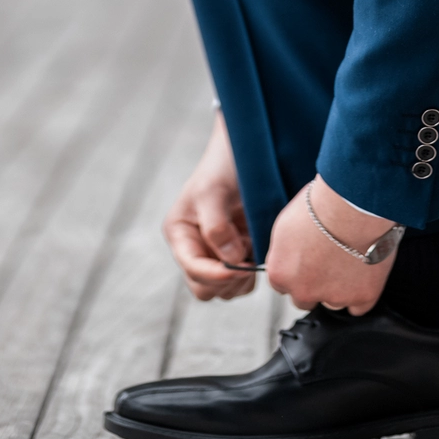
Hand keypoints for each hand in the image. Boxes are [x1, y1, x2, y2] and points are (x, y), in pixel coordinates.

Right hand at [162, 111, 256, 300]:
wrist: (247, 149)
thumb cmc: (223, 165)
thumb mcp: (213, 191)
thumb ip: (216, 228)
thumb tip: (230, 261)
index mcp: (180, 234)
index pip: (194, 270)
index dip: (216, 275)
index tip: (241, 266)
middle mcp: (194, 247)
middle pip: (206, 288)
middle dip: (228, 280)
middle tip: (248, 259)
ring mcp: (216, 252)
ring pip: (226, 289)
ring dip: (243, 276)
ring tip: (253, 245)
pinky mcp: (237, 252)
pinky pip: (244, 279)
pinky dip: (253, 269)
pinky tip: (258, 244)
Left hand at [266, 175, 397, 314]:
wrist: (354, 203)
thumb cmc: (322, 203)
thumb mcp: (286, 223)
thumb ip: (285, 251)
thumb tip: (290, 257)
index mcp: (280, 272)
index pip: (282, 284)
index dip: (296, 271)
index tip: (307, 261)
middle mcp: (303, 290)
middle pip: (304, 298)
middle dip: (314, 283)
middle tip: (328, 259)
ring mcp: (333, 297)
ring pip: (333, 302)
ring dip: (338, 287)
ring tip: (349, 258)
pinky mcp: (361, 297)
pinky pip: (359, 306)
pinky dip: (361, 292)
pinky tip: (364, 272)